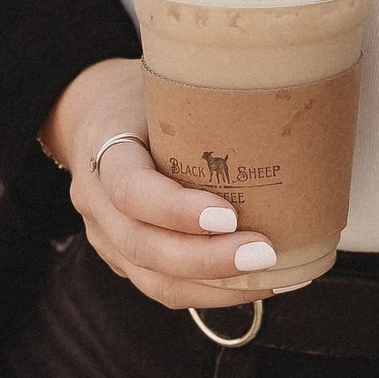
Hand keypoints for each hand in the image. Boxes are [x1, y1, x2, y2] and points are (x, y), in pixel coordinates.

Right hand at [42, 57, 280, 312]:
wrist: (94, 117)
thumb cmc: (139, 97)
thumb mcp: (160, 85)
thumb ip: (200, 98)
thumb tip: (284, 92)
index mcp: (102, 151)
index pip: (129, 190)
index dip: (175, 210)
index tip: (228, 214)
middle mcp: (96, 204)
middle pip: (143, 247)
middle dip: (208, 260)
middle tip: (265, 253)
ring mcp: (107, 239)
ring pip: (155, 281)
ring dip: (216, 287)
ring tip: (271, 276)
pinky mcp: (126, 261)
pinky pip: (166, 288)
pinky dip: (213, 292)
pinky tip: (257, 284)